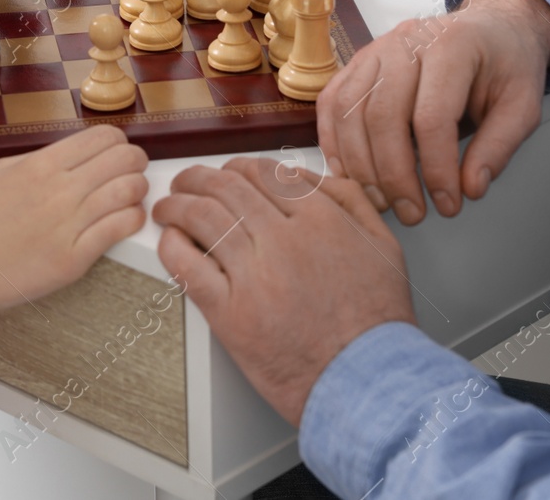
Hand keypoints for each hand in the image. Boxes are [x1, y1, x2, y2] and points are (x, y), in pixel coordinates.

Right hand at [0, 126, 147, 342]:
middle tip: (131, 171)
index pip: (104, 137)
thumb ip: (40, 159)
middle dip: (135, 162)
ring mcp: (69, 224)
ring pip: (129, 190)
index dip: (118, 142)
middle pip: (125, 158)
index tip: (117, 152)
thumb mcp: (0, 171)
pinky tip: (125, 220)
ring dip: (137, 190)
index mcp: (42, 164)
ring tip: (130, 197)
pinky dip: (132, 219)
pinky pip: (121, 228)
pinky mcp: (74, 258)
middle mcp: (60, 189)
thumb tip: (74, 156)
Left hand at [154, 157, 415, 425]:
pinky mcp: (231, 314)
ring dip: (176, 206)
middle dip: (197, 179)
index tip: (225, 174)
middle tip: (185, 184)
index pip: (263, 172)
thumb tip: (306, 175)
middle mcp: (285, 240)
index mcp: (321, 219)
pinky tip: (169, 241)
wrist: (368, 381)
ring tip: (166, 208)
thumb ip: (348, 201)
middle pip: (226, 188)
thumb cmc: (375, 322)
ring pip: (201, 218)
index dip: (235, 168)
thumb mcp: (382, 245)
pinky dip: (171, 246)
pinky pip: (187, 267)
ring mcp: (256, 276)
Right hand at [315, 0, 549, 224]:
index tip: (448, 205)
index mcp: (451, 46)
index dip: (436, 169)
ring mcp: (374, 50)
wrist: (489, 28)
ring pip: (349, 111)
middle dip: (393, 174)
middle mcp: (405, 42)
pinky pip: (332, 104)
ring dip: (360, 165)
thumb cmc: (505, 65)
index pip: (432, 116)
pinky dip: (333, 143)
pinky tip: (351, 176)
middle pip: (382, 115)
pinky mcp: (357, 63)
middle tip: (412, 213)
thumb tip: (470, 187)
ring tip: (382, 202)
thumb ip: (499, 146)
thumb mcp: (524, 105)